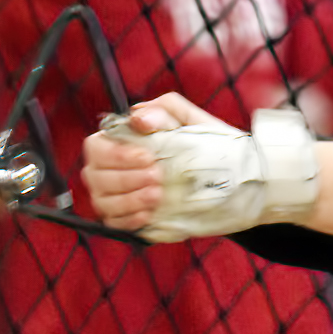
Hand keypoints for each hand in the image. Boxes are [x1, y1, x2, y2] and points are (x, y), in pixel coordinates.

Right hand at [83, 93, 318, 242]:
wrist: (237, 180)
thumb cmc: (210, 143)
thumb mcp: (192, 119)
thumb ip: (165, 110)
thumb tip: (138, 117)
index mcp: (123, 142)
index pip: (96, 146)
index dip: (116, 154)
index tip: (149, 157)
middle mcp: (115, 169)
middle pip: (95, 176)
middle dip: (125, 178)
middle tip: (158, 179)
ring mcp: (122, 196)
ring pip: (103, 201)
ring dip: (127, 200)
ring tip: (158, 196)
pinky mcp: (133, 219)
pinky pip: (115, 223)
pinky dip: (129, 219)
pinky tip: (149, 213)